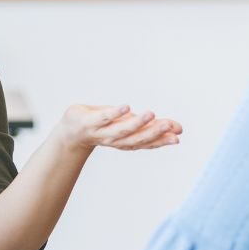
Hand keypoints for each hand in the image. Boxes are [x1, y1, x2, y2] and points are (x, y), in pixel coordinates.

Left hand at [57, 104, 181, 151]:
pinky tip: (126, 107)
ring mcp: (100, 132)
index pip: (146, 142)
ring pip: (121, 131)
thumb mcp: (127, 124)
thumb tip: (179, 128)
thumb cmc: (102, 125)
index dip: (162, 140)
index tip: (178, 135)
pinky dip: (114, 113)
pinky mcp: (88, 121)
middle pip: (136, 139)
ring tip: (151, 114)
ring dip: (137, 124)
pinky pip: (103, 118)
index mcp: (125, 141)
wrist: (69, 132)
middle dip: (154, 133)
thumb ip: (150, 126)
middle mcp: (114, 140)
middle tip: (170, 126)